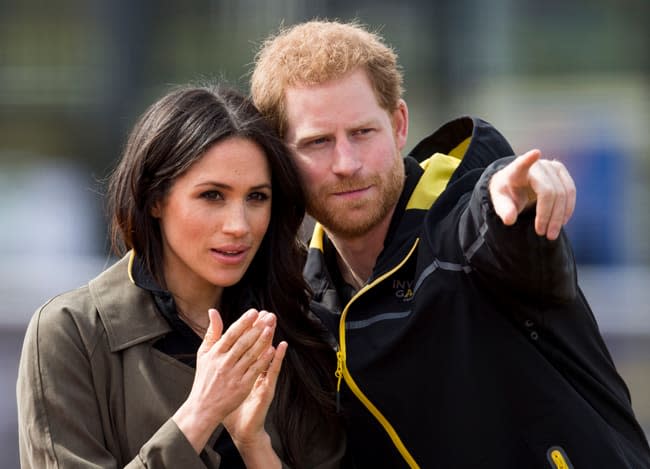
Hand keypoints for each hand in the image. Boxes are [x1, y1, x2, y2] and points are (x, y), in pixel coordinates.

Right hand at [173, 308, 276, 452]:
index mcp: (214, 354)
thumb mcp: (204, 354)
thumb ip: (211, 332)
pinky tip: (272, 350)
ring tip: (271, 328)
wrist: (203, 408)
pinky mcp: (241, 387)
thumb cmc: (204, 378)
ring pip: (250, 355)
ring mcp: (233, 375)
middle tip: (268, 316)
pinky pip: (255, 370)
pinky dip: (263, 360)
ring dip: (262, 341)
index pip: (231, 334)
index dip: (243, 322)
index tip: (254, 311)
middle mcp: (223, 363)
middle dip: (256, 328)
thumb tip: (213, 311)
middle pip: (243, 342)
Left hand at [489, 149, 575, 239]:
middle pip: (549, 192)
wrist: (515, 183)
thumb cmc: (506, 192)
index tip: (535, 153)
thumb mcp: (500, 202)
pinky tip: (562, 222)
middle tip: (543, 234)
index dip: (528, 159)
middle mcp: (537, 165)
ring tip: (551, 233)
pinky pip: (571, 191)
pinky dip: (567, 209)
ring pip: (564, 193)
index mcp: (516, 171)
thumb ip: (504, 210)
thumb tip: (509, 220)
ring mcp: (551, 166)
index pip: (521, 164)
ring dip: (560, 216)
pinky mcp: (561, 172)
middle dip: (549, 215)